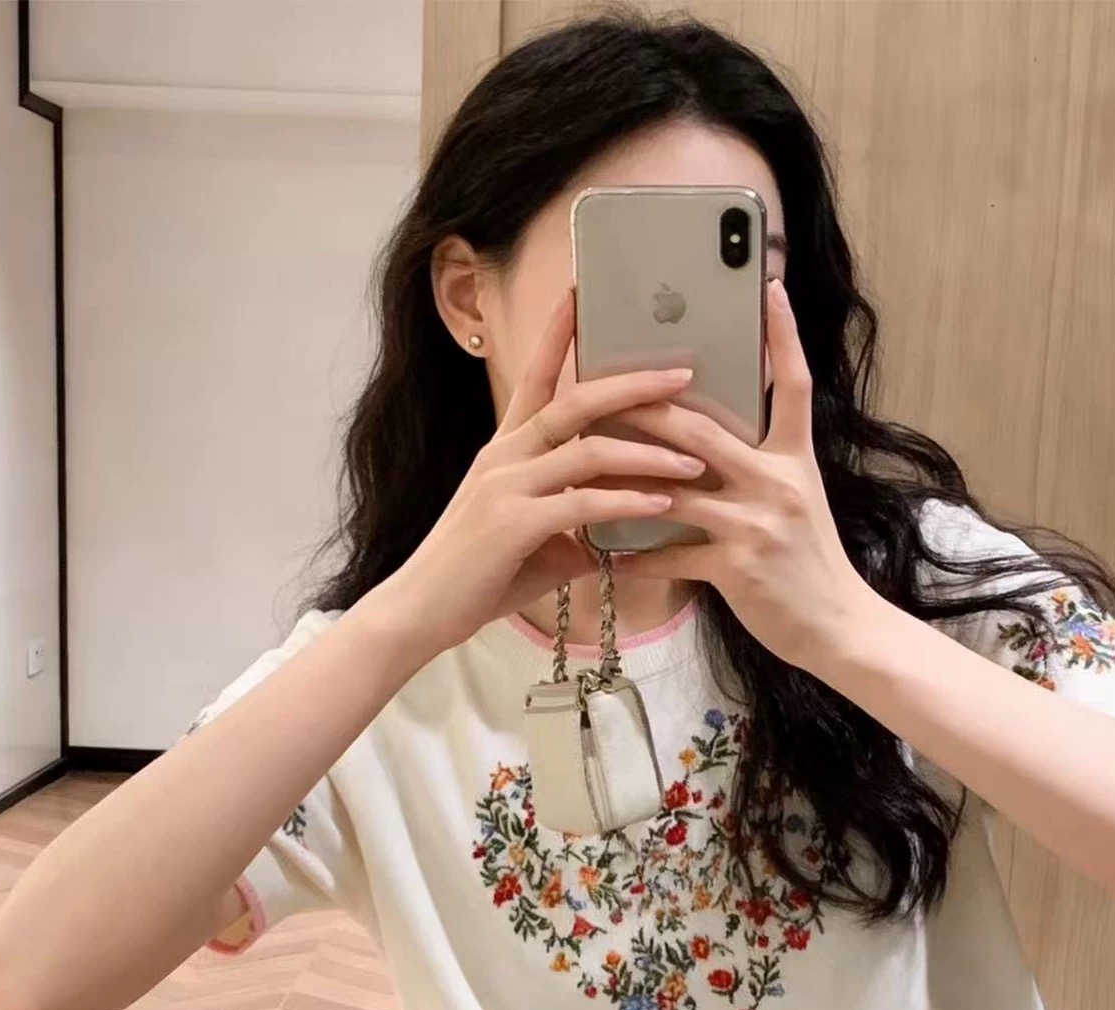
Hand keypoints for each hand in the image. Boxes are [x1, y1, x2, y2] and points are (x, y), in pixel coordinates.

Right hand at [370, 289, 707, 659]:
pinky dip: (627, 501)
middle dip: (633, 386)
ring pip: (588, 450)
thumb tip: (605, 540)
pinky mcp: (513, 522)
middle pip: (575, 401)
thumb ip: (569, 530)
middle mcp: (504, 456)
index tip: (580, 296)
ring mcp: (507, 485)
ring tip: (694, 460)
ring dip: (647, 454)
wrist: (420, 610)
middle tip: (682, 375)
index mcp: (505, 450)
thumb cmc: (475, 579)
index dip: (557, 335)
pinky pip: (582, 502)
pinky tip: (662, 505)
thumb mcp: (530, 543)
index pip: (535, 379)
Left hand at [608, 279, 868, 670]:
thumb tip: (712, 441)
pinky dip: (638, 555)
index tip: (771, 287)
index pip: (793, 384)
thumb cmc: (811, 565)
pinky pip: (673, 553)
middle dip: (645, 407)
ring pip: (675, 488)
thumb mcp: (800, 501)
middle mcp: (777, 482)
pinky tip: (610, 555)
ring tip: (583, 468)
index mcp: (795, 459)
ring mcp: (756, 524)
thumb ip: (764, 467)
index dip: (784, 335)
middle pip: (702, 429)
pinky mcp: (737, 567)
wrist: (839, 629)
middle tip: (601, 384)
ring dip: (624, 479)